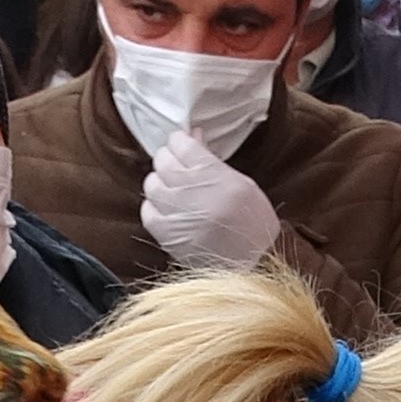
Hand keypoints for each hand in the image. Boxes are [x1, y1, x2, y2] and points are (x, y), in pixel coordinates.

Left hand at [141, 133, 281, 269]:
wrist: (253, 265)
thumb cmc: (253, 223)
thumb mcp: (242, 184)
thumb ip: (213, 161)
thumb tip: (194, 136)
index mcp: (214, 173)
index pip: (180, 143)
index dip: (180, 141)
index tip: (183, 145)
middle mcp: (191, 190)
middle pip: (162, 160)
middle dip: (169, 159)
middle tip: (178, 167)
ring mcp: (175, 213)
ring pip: (151, 183)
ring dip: (160, 182)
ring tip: (173, 190)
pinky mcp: (166, 235)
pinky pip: (147, 211)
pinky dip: (154, 207)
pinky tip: (166, 210)